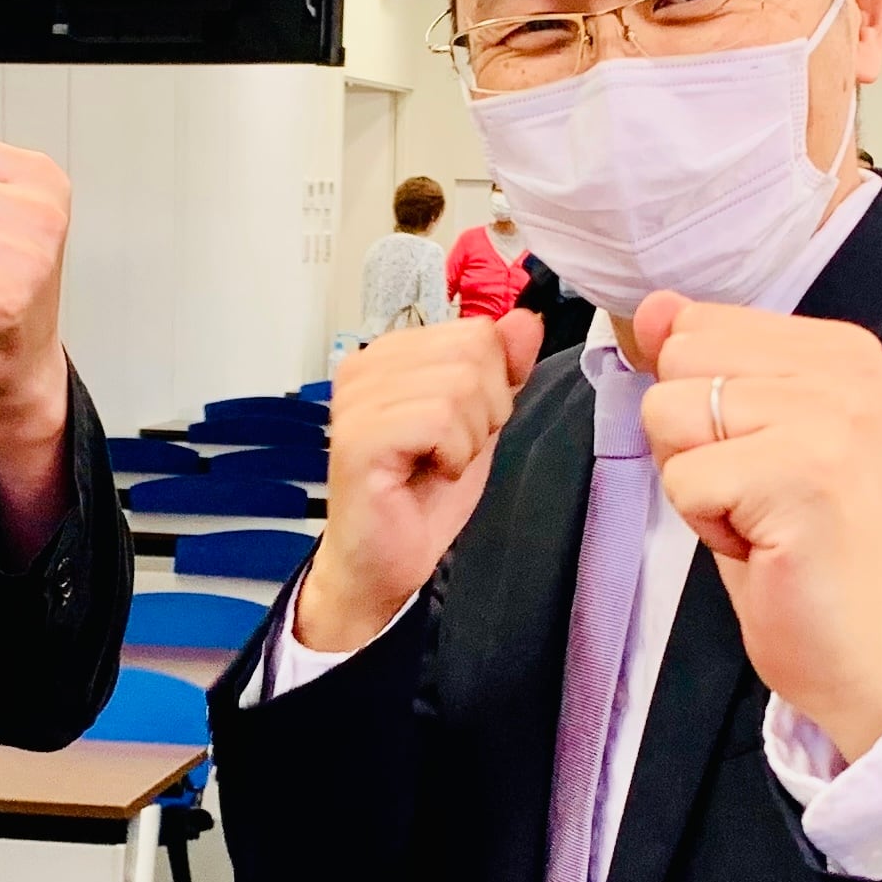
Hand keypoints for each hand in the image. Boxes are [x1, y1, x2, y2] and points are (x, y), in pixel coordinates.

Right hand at [296, 312, 543, 652]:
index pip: (477, 331)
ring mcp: (357, 398)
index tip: (460, 427)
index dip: (492, 386)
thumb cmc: (422, 495)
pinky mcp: (359, 435)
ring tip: (437, 463)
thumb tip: (525, 318)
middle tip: (450, 450)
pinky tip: (428, 474)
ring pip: (460, 386)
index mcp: (389, 353)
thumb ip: (502, 369)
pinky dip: (452, 456)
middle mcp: (364, 364)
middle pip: (473, 353)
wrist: (384, 564)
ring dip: (467, 439)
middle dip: (484, 412)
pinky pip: (439, 420)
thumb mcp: (479, 421)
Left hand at [632, 291, 881, 762]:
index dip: (700, 401)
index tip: (758, 453)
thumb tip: (655, 306)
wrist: (871, 652)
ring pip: (670, 413)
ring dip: (696, 480)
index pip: (697, 324)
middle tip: (755, 491)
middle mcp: (846, 372)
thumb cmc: (807, 547)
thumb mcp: (752, 433)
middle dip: (690, 437)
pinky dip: (704, 522)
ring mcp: (829, 420)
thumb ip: (710, 361)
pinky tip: (763, 542)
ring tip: (759, 516)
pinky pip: (683, 477)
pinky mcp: (802, 475)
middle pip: (678, 361)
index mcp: (840, 349)